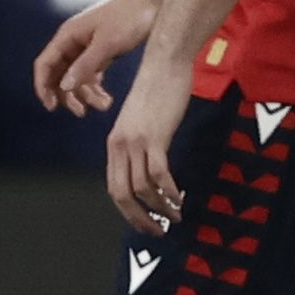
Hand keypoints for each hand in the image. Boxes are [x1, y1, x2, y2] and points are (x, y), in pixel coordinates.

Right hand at [34, 0, 157, 115]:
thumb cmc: (130, 16)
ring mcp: (89, 45)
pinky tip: (106, 97)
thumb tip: (64, 86)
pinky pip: (93, 72)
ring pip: (78, 76)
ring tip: (106, 106)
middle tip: (82, 113)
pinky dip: (97, 86)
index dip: (44, 86)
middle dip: (68, 95)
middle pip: (59, 73)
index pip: (45, 64)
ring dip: (87, 94)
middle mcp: (74, 40)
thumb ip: (86, 65)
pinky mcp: (104, 49)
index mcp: (68, 35)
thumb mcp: (108, 44)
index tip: (52, 107)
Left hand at [106, 59, 191, 232]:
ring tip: (175, 216)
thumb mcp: (143, 120)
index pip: (114, 186)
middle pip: (122, 193)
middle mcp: (120, 145)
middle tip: (156, 231)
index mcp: (115, 143)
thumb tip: (153, 167)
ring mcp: (136, 141)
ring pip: (142, 188)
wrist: (164, 63)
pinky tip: (180, 199)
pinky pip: (159, 174)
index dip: (128, 210)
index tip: (145, 222)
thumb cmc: (158, 88)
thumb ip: (142, 143)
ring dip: (159, 207)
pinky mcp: (155, 136)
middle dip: (138, 218)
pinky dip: (170, 191)